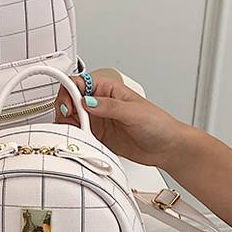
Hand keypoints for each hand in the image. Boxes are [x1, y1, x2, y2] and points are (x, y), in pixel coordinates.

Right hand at [55, 75, 191, 169]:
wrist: (167, 148)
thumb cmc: (158, 124)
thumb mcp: (133, 112)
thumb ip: (109, 106)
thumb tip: (86, 101)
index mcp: (107, 89)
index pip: (78, 83)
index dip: (68, 92)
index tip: (67, 105)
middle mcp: (99, 103)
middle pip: (70, 100)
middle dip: (64, 109)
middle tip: (69, 120)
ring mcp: (96, 120)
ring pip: (70, 118)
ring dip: (68, 124)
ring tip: (75, 132)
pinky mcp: (96, 136)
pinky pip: (78, 134)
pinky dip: (74, 137)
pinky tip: (79, 140)